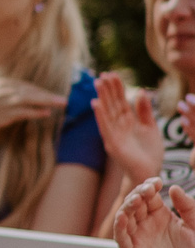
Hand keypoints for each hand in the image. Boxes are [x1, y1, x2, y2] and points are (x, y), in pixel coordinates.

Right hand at [0, 72, 69, 145]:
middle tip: (65, 99)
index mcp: (3, 83)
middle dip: (50, 95)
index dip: (42, 91)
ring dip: (48, 101)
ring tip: (62, 104)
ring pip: (32, 99)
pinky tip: (46, 113)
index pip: (27, 86)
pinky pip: (25, 111)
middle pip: (33, 91)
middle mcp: (5, 89)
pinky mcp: (4, 112)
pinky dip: (36, 112)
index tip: (54, 96)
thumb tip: (23, 99)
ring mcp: (5, 100)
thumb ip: (8, 95)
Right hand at [93, 73, 165, 189]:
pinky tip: (96, 103)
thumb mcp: (151, 128)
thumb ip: (145, 111)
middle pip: (113, 104)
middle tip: (103, 74)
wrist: (149, 173)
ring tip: (98, 83)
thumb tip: (141, 92)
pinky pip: (105, 127)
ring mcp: (114, 135)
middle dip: (108, 89)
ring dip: (102, 97)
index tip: (113, 74)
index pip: (121, 101)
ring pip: (107, 112)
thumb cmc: (150, 153)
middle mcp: (118, 126)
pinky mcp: (113, 144)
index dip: (117, 88)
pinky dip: (101, 115)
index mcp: (128, 122)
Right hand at [114, 179, 194, 247]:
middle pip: (135, 204)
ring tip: (137, 199)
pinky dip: (119, 227)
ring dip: (127, 207)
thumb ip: (187, 207)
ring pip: (125, 218)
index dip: (149, 187)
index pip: (148, 196)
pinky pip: (121, 238)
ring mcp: (138, 238)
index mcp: (161, 216)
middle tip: (148, 189)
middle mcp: (146, 225)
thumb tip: (173, 188)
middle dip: (138, 194)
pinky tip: (123, 216)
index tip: (157, 182)